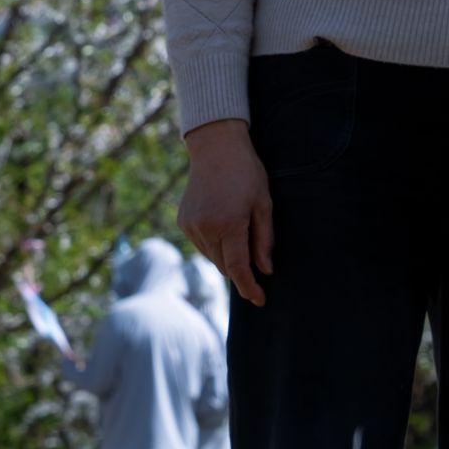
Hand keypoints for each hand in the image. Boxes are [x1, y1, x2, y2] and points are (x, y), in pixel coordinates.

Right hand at [178, 119, 273, 306]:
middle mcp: (205, 228)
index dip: (249, 286)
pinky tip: (223, 227)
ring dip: (227, 257)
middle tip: (256, 266)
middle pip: (224, 265)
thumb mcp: (264, 204)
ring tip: (238, 235)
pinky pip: (202, 245)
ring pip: (212, 257)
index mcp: (229, 223)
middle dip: (240, 271)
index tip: (259, 300)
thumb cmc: (246, 172)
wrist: (215, 148)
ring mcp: (191, 226)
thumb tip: (265, 269)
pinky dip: (214, 245)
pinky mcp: (183, 222)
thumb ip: (264, 239)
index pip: (238, 267)